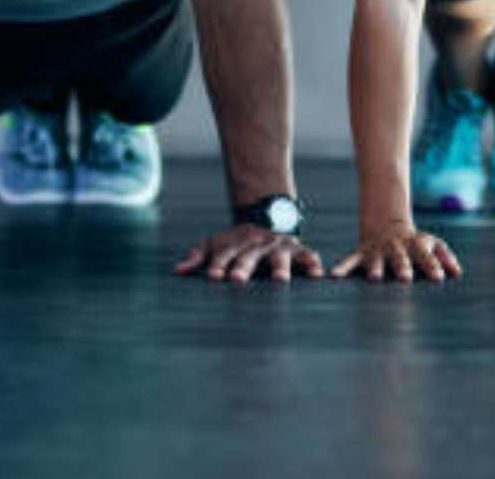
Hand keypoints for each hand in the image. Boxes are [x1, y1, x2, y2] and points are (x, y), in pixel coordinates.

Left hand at [173, 224, 323, 281]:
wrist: (266, 215)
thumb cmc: (236, 242)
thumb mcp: (215, 244)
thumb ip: (197, 257)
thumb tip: (177, 271)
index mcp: (235, 244)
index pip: (223, 255)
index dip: (218, 265)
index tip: (213, 277)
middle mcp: (256, 244)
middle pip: (249, 257)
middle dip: (244, 267)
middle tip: (239, 280)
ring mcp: (278, 246)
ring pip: (278, 257)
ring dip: (280, 267)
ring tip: (279, 280)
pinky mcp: (297, 250)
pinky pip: (307, 256)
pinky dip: (312, 263)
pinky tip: (317, 273)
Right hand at [329, 221, 461, 281]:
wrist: (387, 225)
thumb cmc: (415, 242)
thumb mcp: (432, 244)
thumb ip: (445, 257)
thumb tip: (457, 273)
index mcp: (415, 246)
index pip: (426, 257)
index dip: (432, 266)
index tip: (438, 278)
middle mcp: (395, 247)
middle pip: (400, 258)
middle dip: (402, 267)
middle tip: (406, 279)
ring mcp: (377, 249)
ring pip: (376, 259)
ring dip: (375, 267)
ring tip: (374, 278)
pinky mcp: (361, 253)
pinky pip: (350, 261)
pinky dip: (342, 268)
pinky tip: (334, 277)